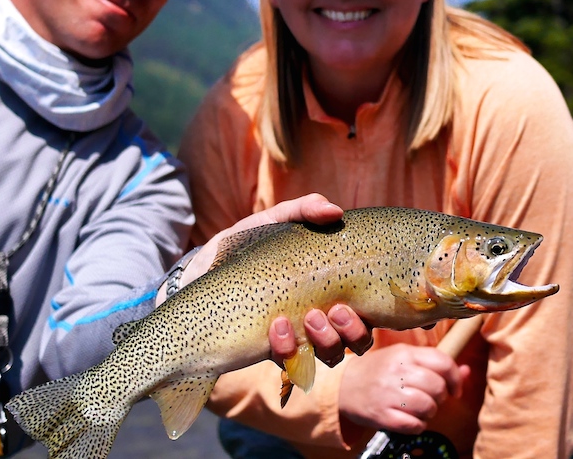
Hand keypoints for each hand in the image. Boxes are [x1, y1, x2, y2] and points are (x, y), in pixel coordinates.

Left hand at [182, 194, 371, 363]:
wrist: (201, 272)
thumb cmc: (245, 246)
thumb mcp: (272, 222)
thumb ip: (302, 211)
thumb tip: (335, 210)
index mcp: (331, 289)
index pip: (368, 310)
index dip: (372, 314)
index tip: (352, 298)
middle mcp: (322, 318)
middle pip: (357, 340)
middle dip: (352, 331)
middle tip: (335, 310)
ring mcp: (298, 337)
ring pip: (332, 356)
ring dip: (327, 341)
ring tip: (308, 317)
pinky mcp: (273, 350)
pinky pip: (291, 361)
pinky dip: (287, 346)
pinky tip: (275, 327)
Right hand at [338, 344, 468, 434]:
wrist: (343, 386)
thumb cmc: (379, 371)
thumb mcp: (404, 359)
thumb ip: (435, 364)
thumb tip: (467, 372)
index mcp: (404, 353)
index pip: (442, 362)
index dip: (455, 378)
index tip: (454, 389)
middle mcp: (397, 371)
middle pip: (437, 387)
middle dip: (440, 397)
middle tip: (431, 399)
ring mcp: (388, 393)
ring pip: (428, 407)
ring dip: (429, 412)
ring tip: (419, 409)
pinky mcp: (382, 415)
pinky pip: (414, 425)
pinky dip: (417, 425)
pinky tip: (409, 419)